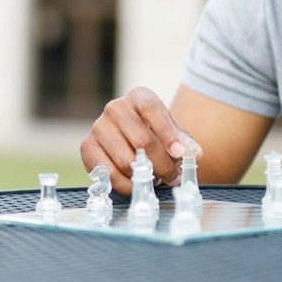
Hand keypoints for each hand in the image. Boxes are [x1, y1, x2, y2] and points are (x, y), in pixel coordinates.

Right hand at [82, 86, 199, 193]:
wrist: (124, 138)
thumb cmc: (152, 133)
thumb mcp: (171, 133)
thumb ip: (184, 141)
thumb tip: (194, 152)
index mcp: (139, 96)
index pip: (152, 109)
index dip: (167, 132)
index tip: (179, 153)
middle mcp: (115, 107)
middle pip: (142, 140)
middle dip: (162, 165)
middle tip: (173, 178)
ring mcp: (99, 126)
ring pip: (126, 160)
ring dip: (145, 176)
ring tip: (156, 181)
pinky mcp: (87, 146)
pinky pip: (109, 173)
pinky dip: (126, 185)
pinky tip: (137, 185)